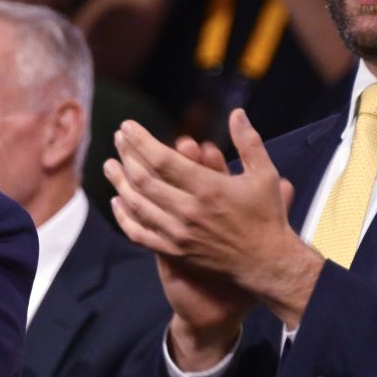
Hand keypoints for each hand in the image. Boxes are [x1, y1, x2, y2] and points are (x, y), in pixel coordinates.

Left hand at [104, 110, 323, 328]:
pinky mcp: (174, 252)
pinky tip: (117, 202)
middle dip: (126, 155)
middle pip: (143, 179)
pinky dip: (124, 217)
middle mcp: (188, 211)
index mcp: (208, 188)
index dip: (140, 141)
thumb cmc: (266, 217)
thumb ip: (248, 142)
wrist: (266, 263)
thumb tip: (237, 113)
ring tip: (110, 164)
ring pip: (137, 205)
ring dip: (119, 182)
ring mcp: (178, 234)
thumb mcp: (265, 175)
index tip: (127, 127)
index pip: (162, 160)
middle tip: (118, 139)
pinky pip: (140, 234)